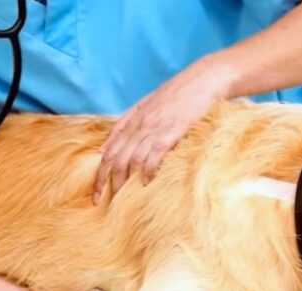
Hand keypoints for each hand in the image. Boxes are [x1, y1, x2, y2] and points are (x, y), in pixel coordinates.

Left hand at [92, 55, 237, 203]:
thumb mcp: (149, 103)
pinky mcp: (171, 131)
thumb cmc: (180, 92)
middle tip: (103, 200)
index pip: (108, 150)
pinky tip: (146, 182)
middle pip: (115, 158)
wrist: (205, 78)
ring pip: (131, 158)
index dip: (99, 173)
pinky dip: (147, 170)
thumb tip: (106, 146)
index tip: (96, 192)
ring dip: (124, 180)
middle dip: (107, 181)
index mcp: (133, 118)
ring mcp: (154, 127)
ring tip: (123, 197)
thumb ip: (127, 123)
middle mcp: (139, 124)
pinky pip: (153, 155)